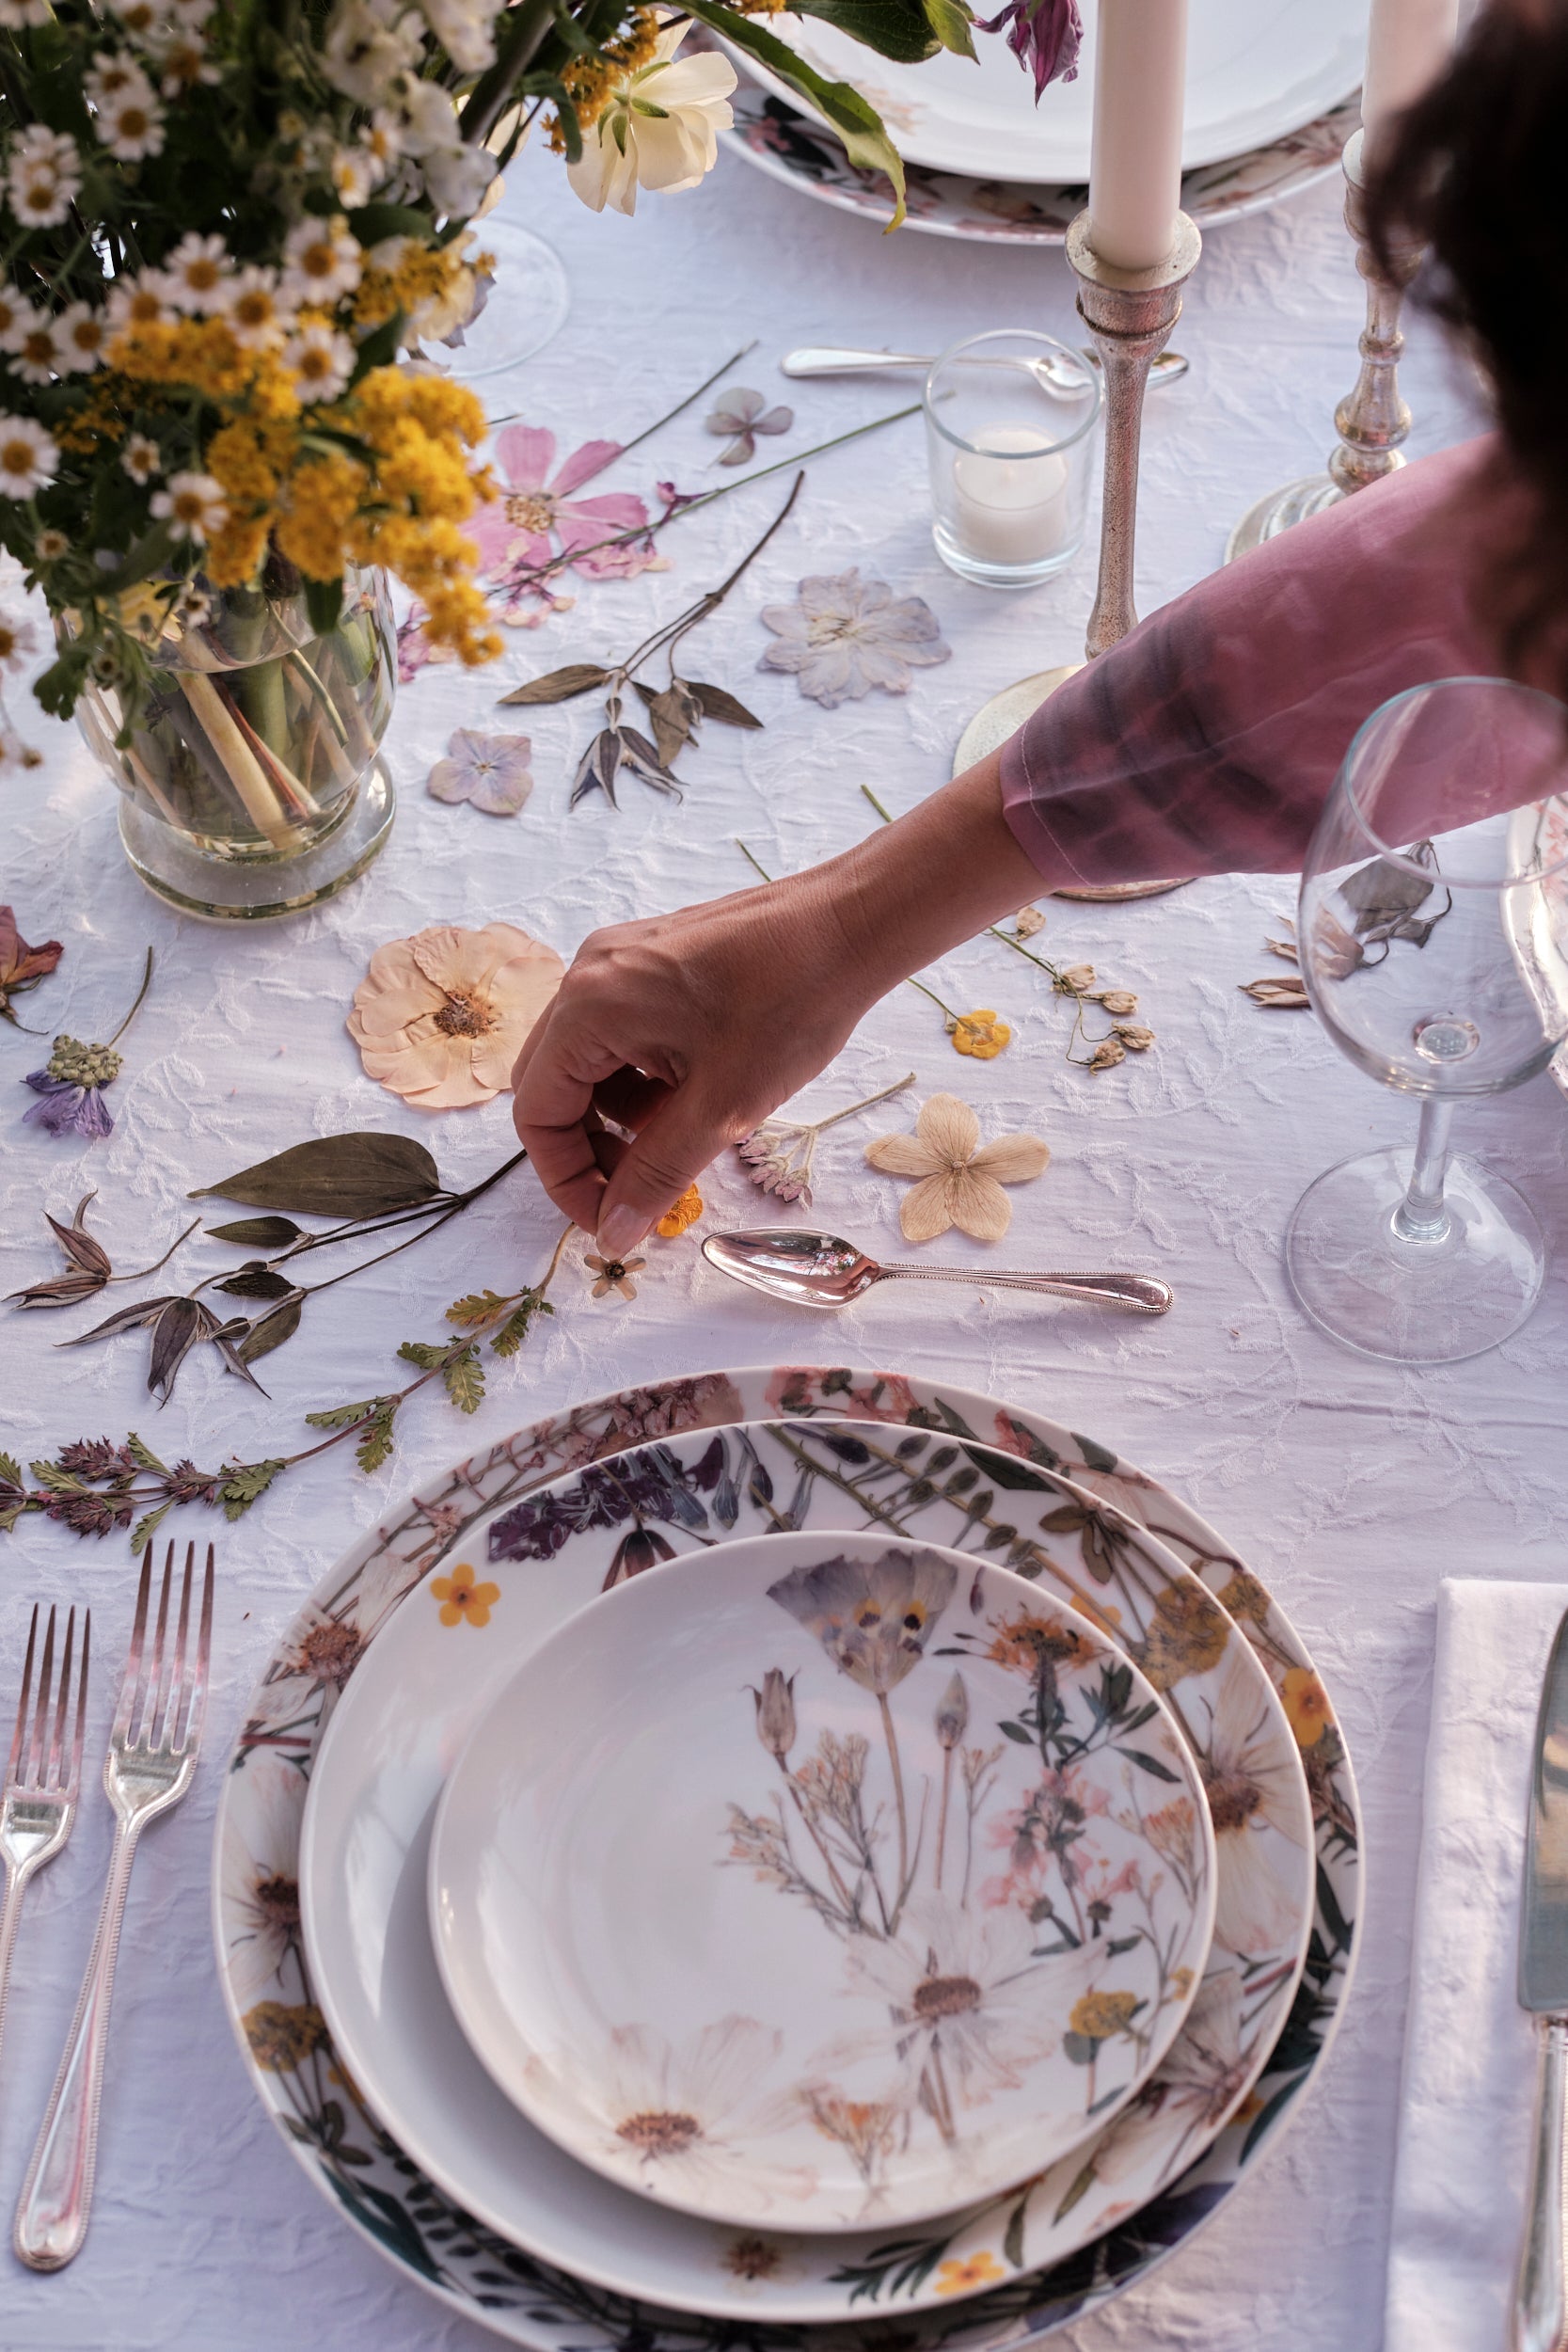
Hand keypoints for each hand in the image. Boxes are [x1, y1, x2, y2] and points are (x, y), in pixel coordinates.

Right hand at [511, 750, 1041, 1250]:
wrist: (852, 925)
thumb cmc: (792, 1006)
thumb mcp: (722, 1108)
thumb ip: (655, 1175)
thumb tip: (612, 1236)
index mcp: (590, 1005)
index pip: (536, 1112)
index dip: (566, 1178)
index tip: (610, 1218)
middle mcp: (589, 975)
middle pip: (553, 1085)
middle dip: (591, 1148)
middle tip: (641, 1188)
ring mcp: (619, 961)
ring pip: (591, 1062)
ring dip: (623, 1115)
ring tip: (688, 1133)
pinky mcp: (651, 960)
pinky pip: (622, 1034)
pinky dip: (646, 1078)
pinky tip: (699, 1092)